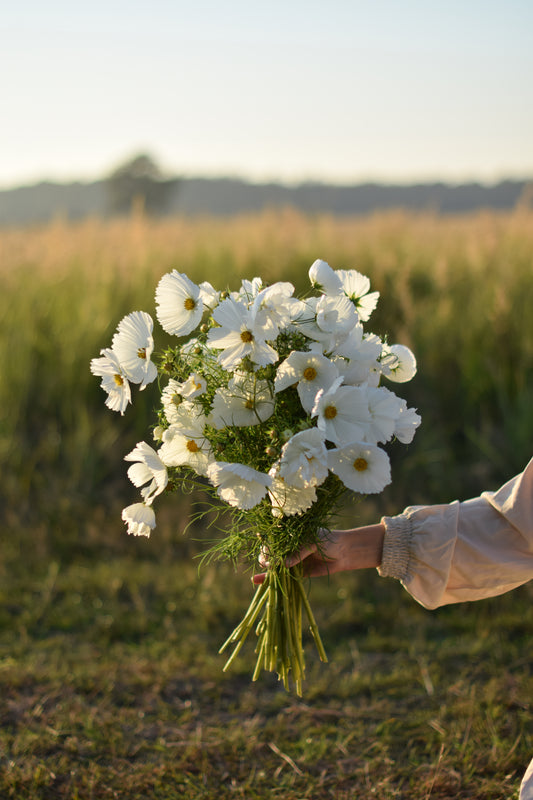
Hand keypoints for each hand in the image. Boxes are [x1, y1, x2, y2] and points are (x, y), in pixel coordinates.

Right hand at [252, 523, 384, 583]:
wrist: (344, 552)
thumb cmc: (328, 540)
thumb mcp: (313, 542)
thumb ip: (299, 552)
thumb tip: (285, 564)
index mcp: (291, 537)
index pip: (273, 541)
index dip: (267, 549)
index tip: (267, 556)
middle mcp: (289, 548)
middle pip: (270, 554)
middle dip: (266, 560)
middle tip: (268, 565)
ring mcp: (292, 560)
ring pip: (274, 566)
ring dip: (265, 571)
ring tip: (262, 575)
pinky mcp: (297, 572)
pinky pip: (282, 576)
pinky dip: (269, 579)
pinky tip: (257, 581)